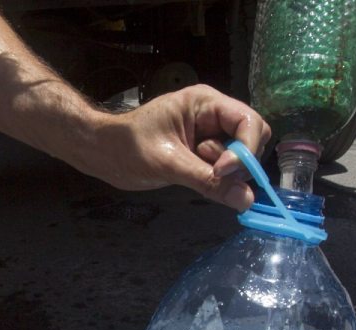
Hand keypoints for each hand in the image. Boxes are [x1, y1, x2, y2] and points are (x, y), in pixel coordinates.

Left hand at [83, 84, 270, 211]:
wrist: (103, 153)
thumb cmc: (127, 148)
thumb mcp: (168, 164)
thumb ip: (208, 180)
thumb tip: (246, 200)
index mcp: (205, 103)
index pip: (248, 121)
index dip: (245, 149)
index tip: (222, 171)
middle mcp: (212, 115)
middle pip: (251, 138)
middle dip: (238, 161)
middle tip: (212, 174)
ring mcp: (209, 134)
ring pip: (240, 156)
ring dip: (224, 172)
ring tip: (191, 171)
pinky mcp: (203, 153)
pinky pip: (225, 169)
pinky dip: (216, 179)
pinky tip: (192, 177)